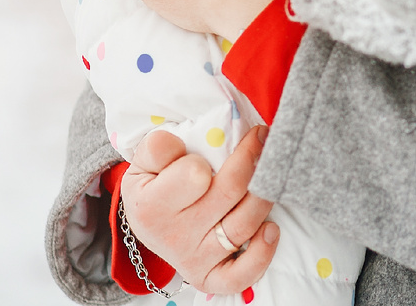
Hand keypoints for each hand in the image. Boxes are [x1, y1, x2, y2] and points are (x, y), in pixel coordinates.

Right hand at [122, 127, 277, 294]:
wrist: (148, 221)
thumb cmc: (154, 184)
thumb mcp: (145, 161)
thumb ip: (157, 148)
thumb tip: (176, 143)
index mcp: (153, 206)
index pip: (195, 175)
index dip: (214, 151)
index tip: (222, 139)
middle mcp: (174, 237)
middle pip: (230, 193)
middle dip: (252, 158)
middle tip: (261, 138)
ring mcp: (194, 260)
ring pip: (244, 225)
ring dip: (265, 195)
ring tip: (269, 173)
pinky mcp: (211, 277)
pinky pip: (242, 274)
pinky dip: (263, 253)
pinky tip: (271, 228)